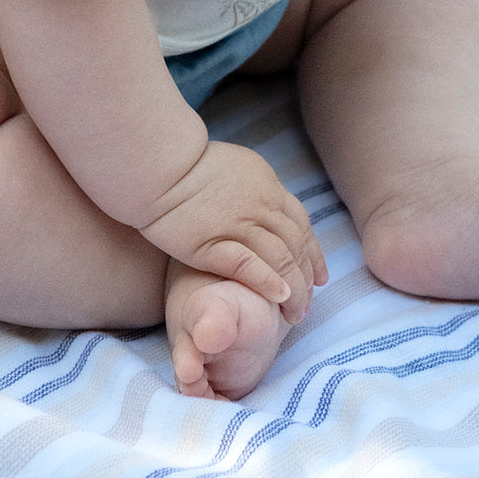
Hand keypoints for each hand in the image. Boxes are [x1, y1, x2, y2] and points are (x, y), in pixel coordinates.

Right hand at [138, 140, 327, 324]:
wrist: (158, 164)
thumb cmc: (185, 165)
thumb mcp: (234, 167)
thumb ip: (253, 189)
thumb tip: (263, 205)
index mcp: (266, 184)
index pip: (301, 222)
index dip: (313, 252)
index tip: (320, 276)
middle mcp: (260, 203)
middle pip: (296, 244)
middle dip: (307, 276)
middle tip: (309, 303)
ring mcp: (238, 223)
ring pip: (281, 258)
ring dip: (295, 287)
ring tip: (297, 314)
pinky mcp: (213, 243)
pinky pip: (250, 264)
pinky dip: (269, 281)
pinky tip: (279, 297)